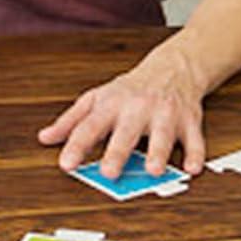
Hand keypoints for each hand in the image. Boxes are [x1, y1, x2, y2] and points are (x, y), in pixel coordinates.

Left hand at [37, 45, 204, 178]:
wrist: (173, 67)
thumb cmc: (130, 89)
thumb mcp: (96, 99)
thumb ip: (70, 121)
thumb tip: (45, 138)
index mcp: (111, 105)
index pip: (90, 126)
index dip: (76, 145)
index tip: (66, 164)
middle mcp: (138, 109)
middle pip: (126, 132)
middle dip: (118, 152)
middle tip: (109, 173)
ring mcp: (165, 115)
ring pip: (162, 135)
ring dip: (158, 152)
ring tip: (154, 170)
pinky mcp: (189, 121)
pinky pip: (194, 139)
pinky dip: (196, 153)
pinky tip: (192, 167)